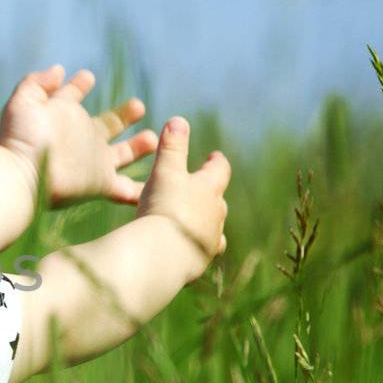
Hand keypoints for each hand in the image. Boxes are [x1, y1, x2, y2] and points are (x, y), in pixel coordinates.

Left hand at [0, 64, 158, 206]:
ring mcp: (93, 162)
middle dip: (124, 115)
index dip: (79, 85)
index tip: (87, 77)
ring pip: (123, 155)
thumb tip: (58, 70)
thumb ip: (37, 83)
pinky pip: (126, 189)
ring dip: (139, 147)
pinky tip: (159, 185)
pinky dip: (141, 190)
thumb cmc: (20, 139)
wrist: (22, 177)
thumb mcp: (23, 103)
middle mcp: (80, 139)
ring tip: (152, 137)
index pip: (72, 95)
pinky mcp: (101, 183)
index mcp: (63, 116)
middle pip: (108, 126)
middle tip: (138, 105)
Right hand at [137, 116, 230, 277]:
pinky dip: (195, 247)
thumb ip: (171, 147)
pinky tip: (186, 250)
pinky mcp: (200, 262)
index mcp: (208, 190)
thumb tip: (179, 120)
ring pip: (214, 229)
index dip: (216, 162)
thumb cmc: (164, 209)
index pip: (219, 170)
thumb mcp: (164, 172)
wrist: (163, 255)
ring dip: (205, 223)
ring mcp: (210, 240)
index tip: (214, 156)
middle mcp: (215, 215)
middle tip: (203, 190)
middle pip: (218, 200)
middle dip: (210, 194)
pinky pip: (201, 252)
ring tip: (195, 223)